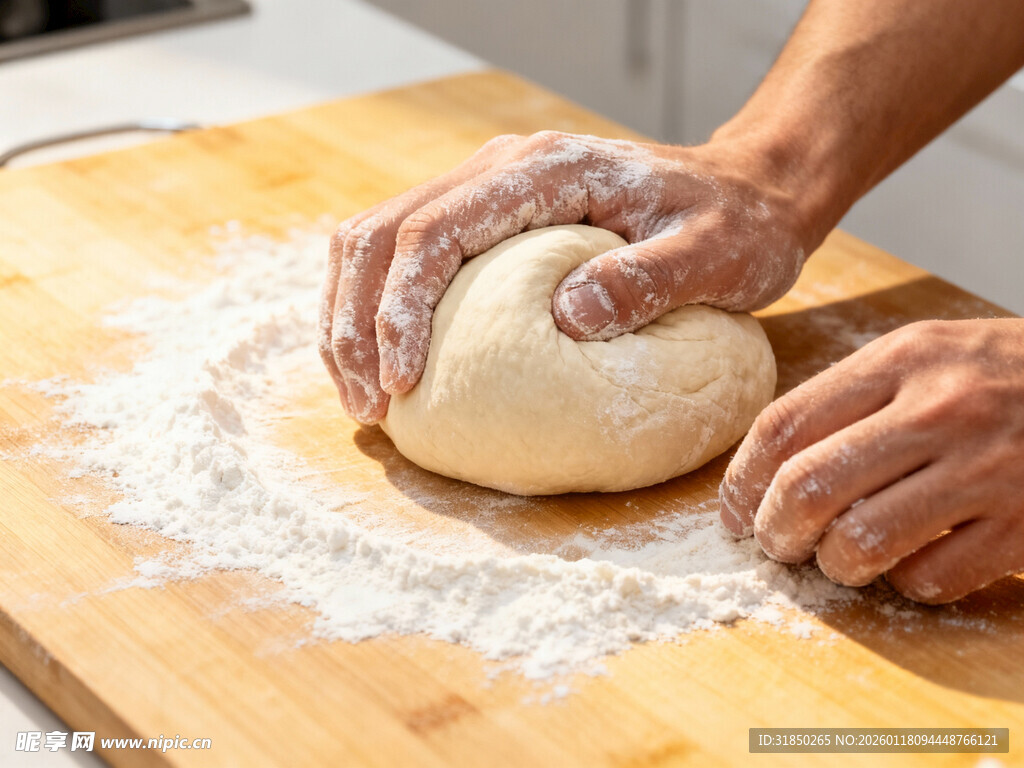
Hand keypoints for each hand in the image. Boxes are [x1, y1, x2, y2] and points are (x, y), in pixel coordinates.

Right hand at [319, 131, 811, 423]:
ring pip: (377, 243)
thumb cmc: (734, 226)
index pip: (433, 232)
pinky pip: (406, 257)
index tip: (402, 383)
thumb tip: (564, 319)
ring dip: (352, 319)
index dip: (400, 310)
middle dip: (355, 323)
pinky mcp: (488, 221)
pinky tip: (388, 363)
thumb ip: (644, 281)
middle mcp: (499, 169)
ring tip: (363, 396)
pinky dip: (379, 312)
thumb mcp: (713, 254)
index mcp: (542, 171)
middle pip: (381, 235)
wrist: (744, 193)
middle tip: (367, 406)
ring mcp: (487, 191)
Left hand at [720, 318, 1023, 602]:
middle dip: (773, 532)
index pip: (783, 426)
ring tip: (838, 559)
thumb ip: (849, 398)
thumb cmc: (998, 374)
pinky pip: (930, 579)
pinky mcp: (1023, 526)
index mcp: (900, 360)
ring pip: (861, 544)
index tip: (733, 511)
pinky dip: (905, 583)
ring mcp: (985, 470)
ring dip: (833, 566)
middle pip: (808, 488)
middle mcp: (938, 411)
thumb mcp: (922, 355)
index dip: (740, 480)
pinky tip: (911, 563)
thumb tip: (765, 465)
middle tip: (776, 544)